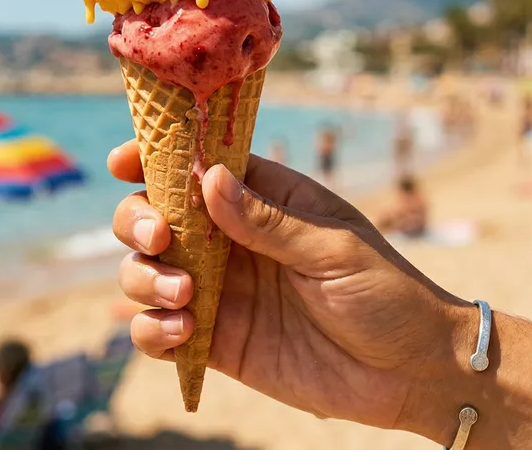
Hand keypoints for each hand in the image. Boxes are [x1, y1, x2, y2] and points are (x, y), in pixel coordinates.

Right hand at [108, 141, 470, 428]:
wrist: (410, 373)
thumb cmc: (386, 294)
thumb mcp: (333, 247)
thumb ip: (267, 220)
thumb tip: (207, 178)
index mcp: (263, 200)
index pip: (197, 167)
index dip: (154, 159)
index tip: (122, 163)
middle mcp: (230, 241)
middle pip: (153, 215)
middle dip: (138, 221)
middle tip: (161, 239)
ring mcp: (219, 292)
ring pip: (144, 271)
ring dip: (144, 278)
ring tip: (185, 297)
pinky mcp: (215, 343)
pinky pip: (156, 331)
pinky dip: (151, 329)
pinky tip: (182, 332)